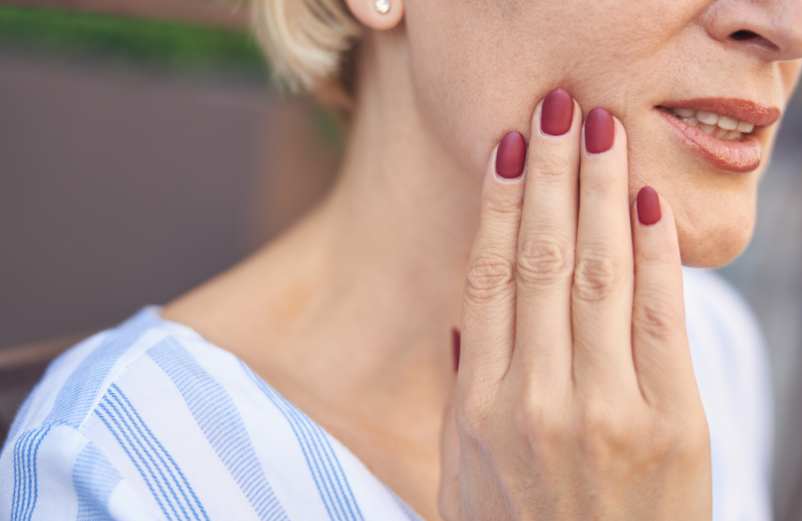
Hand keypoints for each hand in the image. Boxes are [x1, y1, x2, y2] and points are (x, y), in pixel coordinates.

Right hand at [438, 89, 711, 519]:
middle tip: (555, 110)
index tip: (508, 148)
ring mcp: (607, 408)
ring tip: (599, 132)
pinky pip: (660, 316)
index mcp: (481, 405)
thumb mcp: (464, 467)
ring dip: (597, 192)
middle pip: (540, 259)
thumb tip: (470, 315)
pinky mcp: (672, 421)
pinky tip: (642, 201)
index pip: (488, 278)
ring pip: (596, 273)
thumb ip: (467, 386)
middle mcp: (537, 397)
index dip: (498, 204)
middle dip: (550, 175)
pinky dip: (653, 252)